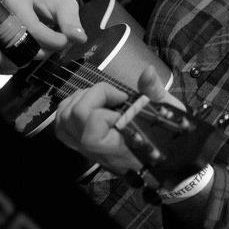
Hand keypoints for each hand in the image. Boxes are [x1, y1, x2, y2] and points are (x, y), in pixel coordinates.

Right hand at [2, 0, 86, 59]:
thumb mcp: (64, 3)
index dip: (52, 40)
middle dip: (44, 50)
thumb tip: (80, 38)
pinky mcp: (4, 42)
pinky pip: (9, 59)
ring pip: (15, 54)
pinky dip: (26, 59)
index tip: (66, 41)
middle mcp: (3, 19)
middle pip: (22, 45)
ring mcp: (2, 32)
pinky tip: (39, 52)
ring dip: (35, 55)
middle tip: (59, 45)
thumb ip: (70, 21)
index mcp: (16, 3)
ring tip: (50, 46)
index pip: (33, 29)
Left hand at [55, 65, 184, 175]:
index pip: (91, 128)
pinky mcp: (79, 144)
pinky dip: (69, 107)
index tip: (124, 99)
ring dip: (80, 98)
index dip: (103, 103)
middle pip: (74, 117)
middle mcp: (97, 150)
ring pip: (63, 119)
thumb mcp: (167, 111)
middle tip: (115, 96)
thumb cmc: (166, 135)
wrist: (162, 158)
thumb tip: (148, 71)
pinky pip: (61, 125)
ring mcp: (85, 149)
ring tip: (101, 98)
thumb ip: (154, 91)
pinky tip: (88, 102)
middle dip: (93, 94)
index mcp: (118, 146)